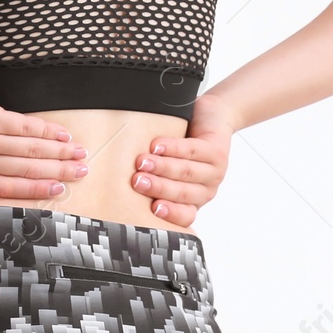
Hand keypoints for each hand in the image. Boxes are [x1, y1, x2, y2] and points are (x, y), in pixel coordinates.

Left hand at [0, 64, 88, 199]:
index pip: (5, 188)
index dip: (34, 191)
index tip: (56, 190)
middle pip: (24, 172)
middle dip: (57, 173)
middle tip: (81, 173)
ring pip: (30, 152)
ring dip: (59, 154)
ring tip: (81, 155)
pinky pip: (24, 128)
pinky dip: (46, 132)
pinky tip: (62, 134)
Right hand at [130, 92, 232, 226]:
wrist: (213, 116)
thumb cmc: (184, 143)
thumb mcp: (167, 165)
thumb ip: (151, 177)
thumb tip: (114, 180)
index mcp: (192, 200)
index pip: (184, 216)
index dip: (170, 214)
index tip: (153, 209)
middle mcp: (205, 190)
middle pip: (182, 193)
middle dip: (157, 187)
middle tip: (137, 181)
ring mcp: (214, 171)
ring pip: (186, 172)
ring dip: (162, 167)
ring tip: (142, 162)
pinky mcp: (218, 150)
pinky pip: (193, 150)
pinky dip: (173, 148)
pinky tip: (158, 145)